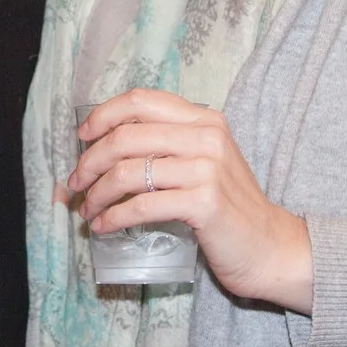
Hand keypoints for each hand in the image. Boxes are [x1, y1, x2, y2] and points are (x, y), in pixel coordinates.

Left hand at [68, 89, 312, 312]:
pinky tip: (103, 227)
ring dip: (97, 193)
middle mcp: (206, 136)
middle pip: (126, 137)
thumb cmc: (229, 206)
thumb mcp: (205, 161)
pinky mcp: (204, 203)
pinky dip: (114, 217)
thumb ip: (167, 145)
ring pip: (128, 172)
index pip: (141, 101)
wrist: (269, 246)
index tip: (82, 137)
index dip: (102, 116)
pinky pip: (142, 205)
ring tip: (88, 209)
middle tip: (76, 184)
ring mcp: (207, 169)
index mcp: (204, 119)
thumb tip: (104, 147)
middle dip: (90, 162)